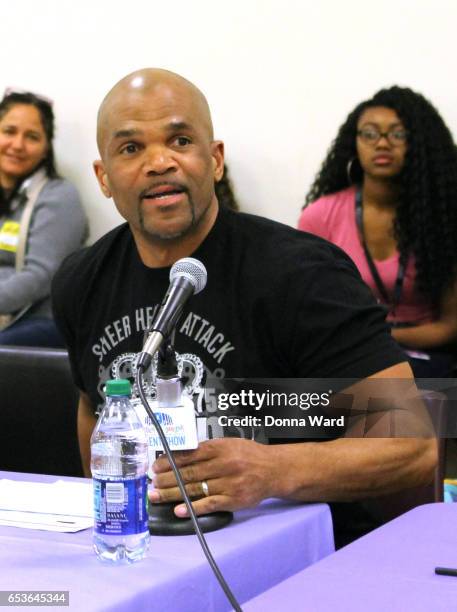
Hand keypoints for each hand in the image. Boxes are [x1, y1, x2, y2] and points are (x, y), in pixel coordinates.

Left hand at [149, 438, 277, 517]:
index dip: (170, 461)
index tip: (155, 466)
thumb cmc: (249, 455)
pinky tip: (179, 510)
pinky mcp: (233, 500)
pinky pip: (209, 504)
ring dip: (173, 494)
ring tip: (157, 496)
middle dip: (167, 479)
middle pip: (189, 473)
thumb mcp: (229, 444)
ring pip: (196, 489)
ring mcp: (228, 484)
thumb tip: (179, 454)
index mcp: (221, 448)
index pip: (189, 455)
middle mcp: (224, 465)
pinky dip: (193, 508)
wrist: (274, 470)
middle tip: (152, 483)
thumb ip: (207, 449)